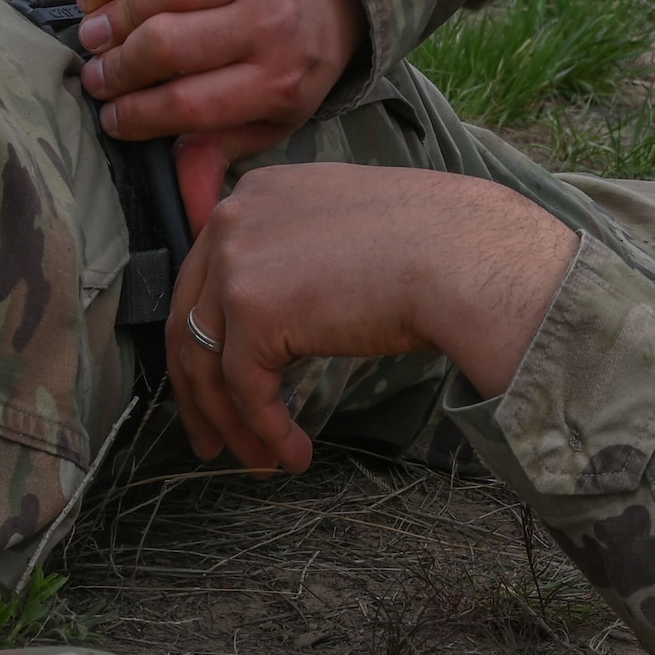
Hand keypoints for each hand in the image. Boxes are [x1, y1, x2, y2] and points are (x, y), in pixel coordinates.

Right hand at [75, 0, 367, 229]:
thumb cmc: (291, 58)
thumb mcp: (273, 114)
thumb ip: (222, 153)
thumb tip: (191, 217)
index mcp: (280, 78)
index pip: (189, 104)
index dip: (138, 116)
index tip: (111, 118)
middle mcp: (266, 19)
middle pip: (167, 47)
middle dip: (119, 70)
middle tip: (97, 78)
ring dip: (114, 18)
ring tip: (96, 37)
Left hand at [171, 164, 576, 472]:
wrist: (463, 258)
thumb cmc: (438, 247)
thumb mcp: (349, 228)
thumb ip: (307, 252)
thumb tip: (296, 311)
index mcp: (258, 194)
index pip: (209, 276)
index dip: (208, 337)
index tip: (218, 381)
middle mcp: (234, 219)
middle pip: (191, 320)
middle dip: (198, 390)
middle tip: (213, 435)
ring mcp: (237, 263)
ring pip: (208, 362)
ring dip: (231, 422)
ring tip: (255, 460)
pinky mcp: (253, 311)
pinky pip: (245, 389)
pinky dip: (266, 430)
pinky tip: (294, 454)